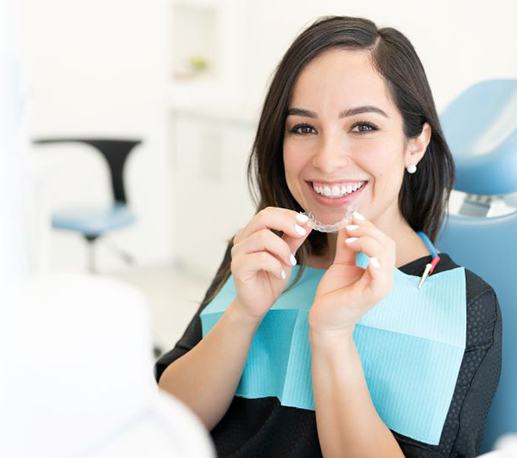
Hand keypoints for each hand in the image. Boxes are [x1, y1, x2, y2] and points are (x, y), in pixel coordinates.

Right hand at [230, 207, 311, 321]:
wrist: (257, 304)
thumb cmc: (270, 278)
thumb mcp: (286, 256)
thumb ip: (294, 239)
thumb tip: (308, 222)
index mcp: (252, 232)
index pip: (268, 213)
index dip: (288, 215)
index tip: (306, 222)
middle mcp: (242, 238)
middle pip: (263, 218)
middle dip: (286, 223)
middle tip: (301, 234)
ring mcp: (238, 252)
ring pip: (263, 237)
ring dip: (283, 249)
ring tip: (291, 263)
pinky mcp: (238, 267)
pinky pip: (260, 258)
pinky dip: (275, 265)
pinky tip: (281, 274)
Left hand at [309, 212, 395, 334]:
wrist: (325, 320)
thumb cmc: (334, 294)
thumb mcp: (341, 264)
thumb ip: (347, 246)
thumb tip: (348, 223)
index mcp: (379, 268)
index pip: (383, 241)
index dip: (370, 226)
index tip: (352, 217)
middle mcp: (384, 277)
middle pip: (387, 244)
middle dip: (368, 231)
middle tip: (349, 228)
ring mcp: (380, 287)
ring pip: (385, 256)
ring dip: (368, 242)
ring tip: (349, 240)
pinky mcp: (372, 296)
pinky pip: (381, 279)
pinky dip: (377, 265)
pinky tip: (367, 258)